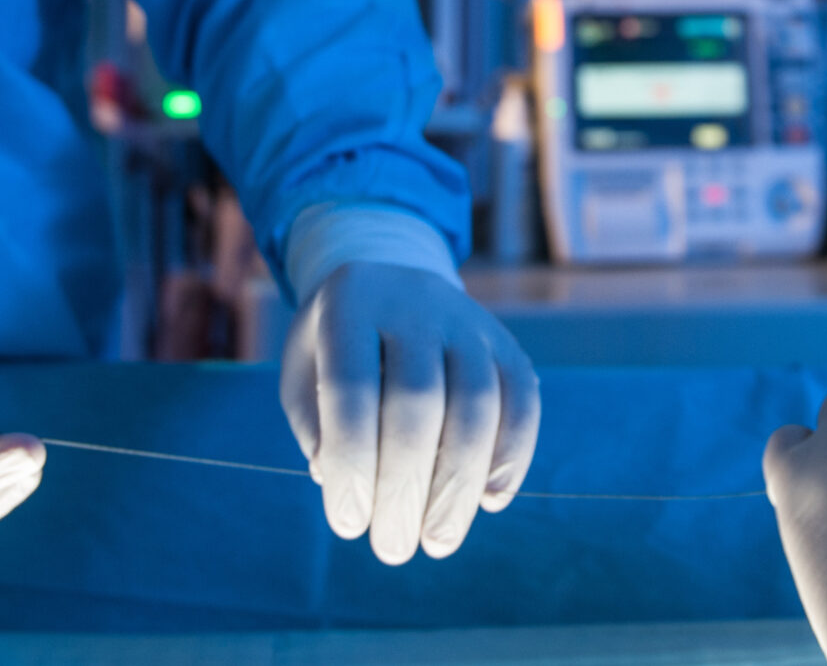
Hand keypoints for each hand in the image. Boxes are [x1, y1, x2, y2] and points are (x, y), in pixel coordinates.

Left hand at [280, 261, 539, 564]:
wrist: (390, 278)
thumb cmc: (336, 345)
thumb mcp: (304, 371)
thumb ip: (316, 425)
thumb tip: (339, 482)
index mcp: (350, 306)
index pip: (352, 389)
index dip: (352, 461)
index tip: (348, 525)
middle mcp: (415, 305)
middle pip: (419, 401)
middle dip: (405, 487)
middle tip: (392, 548)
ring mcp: (469, 323)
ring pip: (478, 405)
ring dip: (459, 485)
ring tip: (437, 540)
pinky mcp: (507, 346)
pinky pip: (522, 402)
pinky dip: (511, 457)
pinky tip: (488, 502)